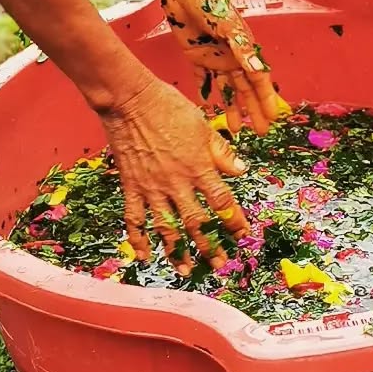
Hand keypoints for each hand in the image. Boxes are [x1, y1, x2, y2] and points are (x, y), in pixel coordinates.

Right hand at [98, 75, 249, 273]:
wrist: (130, 100)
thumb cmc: (169, 106)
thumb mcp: (202, 125)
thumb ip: (221, 152)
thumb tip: (242, 171)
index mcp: (198, 167)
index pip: (222, 202)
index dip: (233, 221)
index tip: (242, 234)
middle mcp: (177, 183)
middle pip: (197, 222)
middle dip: (210, 246)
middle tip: (220, 264)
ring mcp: (152, 188)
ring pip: (167, 228)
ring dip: (178, 252)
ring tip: (188, 270)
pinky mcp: (132, 187)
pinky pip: (134, 219)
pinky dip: (138, 239)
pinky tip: (143, 256)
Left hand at [160, 0, 288, 134]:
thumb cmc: (210, 1)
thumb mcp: (227, 24)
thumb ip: (240, 46)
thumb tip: (257, 69)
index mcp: (244, 47)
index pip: (259, 79)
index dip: (266, 99)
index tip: (274, 118)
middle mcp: (232, 55)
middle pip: (246, 88)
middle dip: (254, 110)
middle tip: (261, 132)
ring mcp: (215, 56)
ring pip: (228, 88)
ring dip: (233, 107)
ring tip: (237, 129)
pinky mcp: (197, 55)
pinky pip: (204, 80)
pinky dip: (208, 94)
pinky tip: (209, 109)